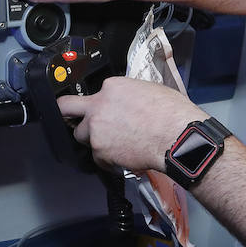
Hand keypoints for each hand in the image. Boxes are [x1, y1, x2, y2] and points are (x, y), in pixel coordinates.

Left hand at [57, 76, 203, 173]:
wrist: (177, 137)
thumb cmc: (172, 114)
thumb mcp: (151, 90)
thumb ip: (130, 94)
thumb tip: (129, 100)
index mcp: (112, 87)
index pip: (94, 93)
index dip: (99, 103)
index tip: (101, 109)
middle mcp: (99, 106)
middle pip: (67, 108)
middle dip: (68, 114)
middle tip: (71, 119)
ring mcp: (97, 129)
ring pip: (82, 136)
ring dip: (93, 140)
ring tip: (112, 144)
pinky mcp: (100, 151)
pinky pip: (97, 157)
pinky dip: (107, 159)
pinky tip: (122, 157)